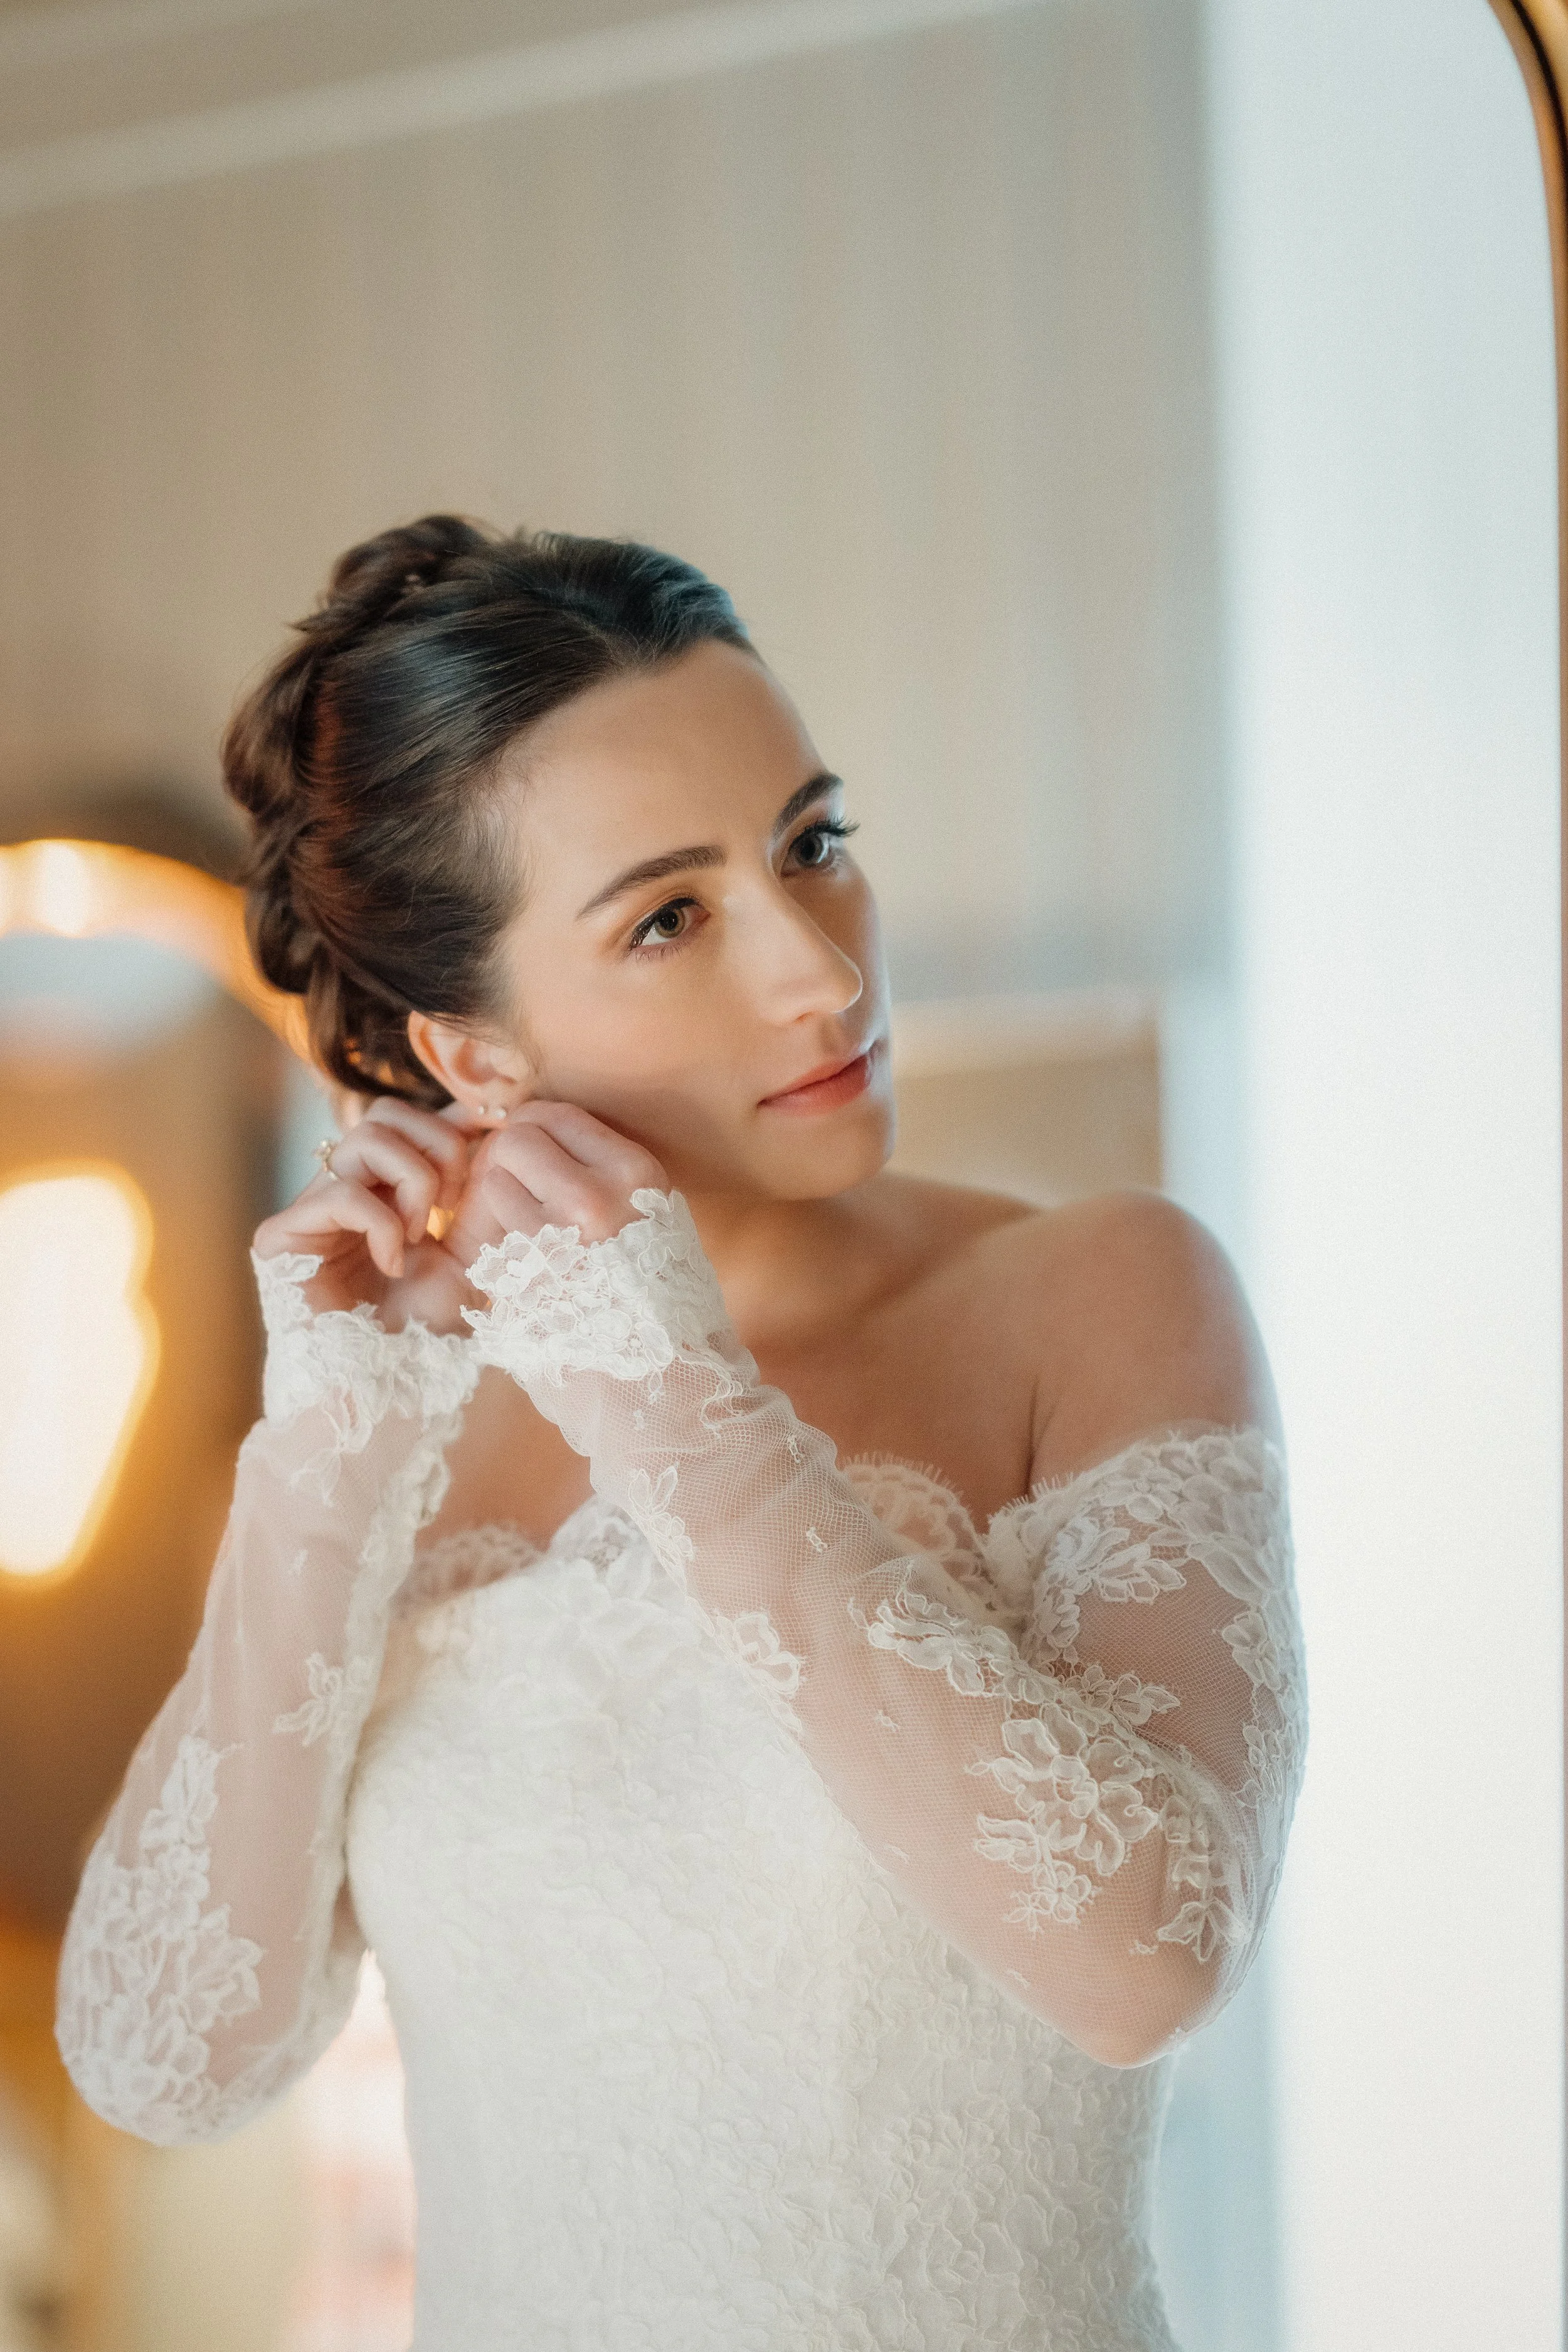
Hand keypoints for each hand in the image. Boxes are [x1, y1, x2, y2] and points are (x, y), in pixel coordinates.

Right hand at [253, 1097, 494, 1331]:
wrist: (383, 1390)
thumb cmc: (424, 1334)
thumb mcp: (468, 1256)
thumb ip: (477, 1199)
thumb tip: (497, 1133)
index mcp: (385, 1193)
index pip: (412, 1123)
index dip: (455, 1117)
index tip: (500, 1124)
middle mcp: (344, 1192)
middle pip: (386, 1113)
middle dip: (437, 1148)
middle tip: (450, 1205)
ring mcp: (309, 1210)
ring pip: (366, 1138)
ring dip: (412, 1184)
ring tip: (417, 1235)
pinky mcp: (281, 1236)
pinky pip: (343, 1192)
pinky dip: (382, 1226)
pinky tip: (391, 1264)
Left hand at [441, 1100, 668, 1277]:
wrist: (649, 1344)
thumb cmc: (640, 1267)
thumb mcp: (643, 1201)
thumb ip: (599, 1160)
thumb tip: (533, 1120)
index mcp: (635, 1171)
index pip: (559, 1115)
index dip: (534, 1125)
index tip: (533, 1147)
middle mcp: (599, 1195)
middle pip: (519, 1136)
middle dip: (511, 1153)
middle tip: (520, 1179)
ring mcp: (560, 1231)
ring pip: (498, 1171)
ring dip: (502, 1188)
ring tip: (525, 1214)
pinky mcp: (530, 1265)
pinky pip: (492, 1213)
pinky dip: (497, 1221)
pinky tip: (520, 1240)